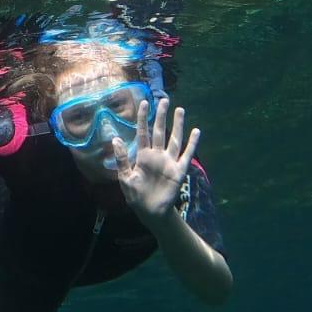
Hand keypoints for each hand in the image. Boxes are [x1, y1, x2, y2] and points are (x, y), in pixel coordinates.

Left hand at [114, 96, 199, 227]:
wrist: (150, 212)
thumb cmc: (136, 196)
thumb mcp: (125, 177)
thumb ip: (122, 158)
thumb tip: (115, 139)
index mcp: (143, 156)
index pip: (143, 132)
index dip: (143, 118)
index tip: (144, 103)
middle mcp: (157, 155)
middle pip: (160, 131)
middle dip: (161, 116)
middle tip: (164, 100)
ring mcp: (169, 162)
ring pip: (174, 139)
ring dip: (177, 125)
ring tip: (179, 110)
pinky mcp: (178, 171)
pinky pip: (186, 155)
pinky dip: (192, 143)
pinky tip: (196, 131)